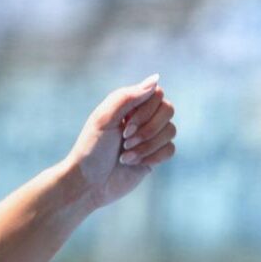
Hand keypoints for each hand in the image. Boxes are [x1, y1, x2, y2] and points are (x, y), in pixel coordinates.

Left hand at [65, 74, 176, 211]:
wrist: (89, 182)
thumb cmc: (92, 148)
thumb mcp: (104, 118)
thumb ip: (128, 97)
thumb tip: (156, 79)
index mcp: (128, 104)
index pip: (156, 93)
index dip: (146, 110)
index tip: (125, 124)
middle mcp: (141, 117)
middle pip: (168, 110)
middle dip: (148, 129)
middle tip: (125, 140)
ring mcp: (150, 136)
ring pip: (171, 131)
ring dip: (147, 145)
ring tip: (125, 155)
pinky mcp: (155, 155)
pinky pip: (170, 149)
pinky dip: (152, 156)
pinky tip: (133, 163)